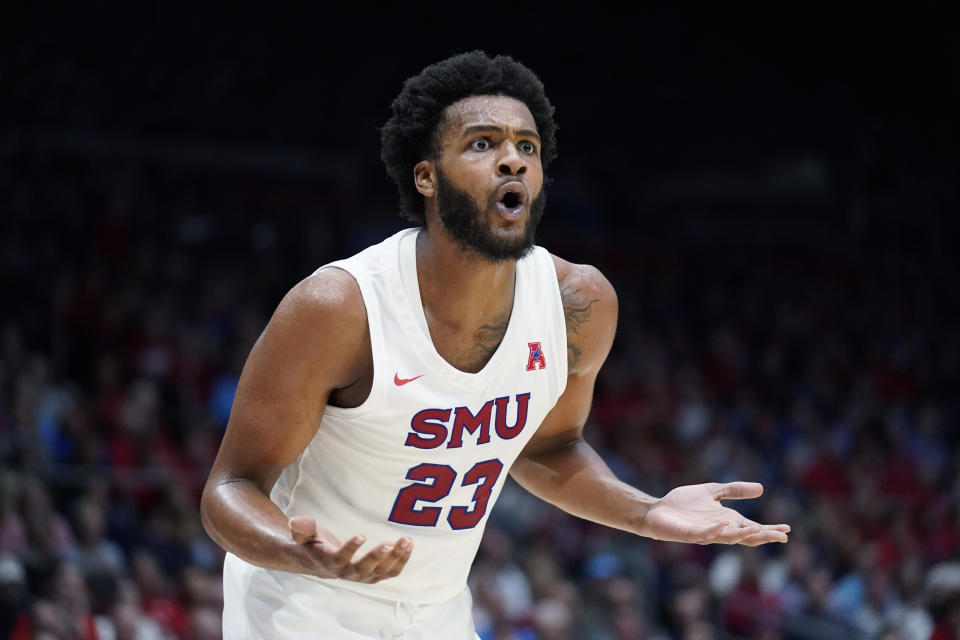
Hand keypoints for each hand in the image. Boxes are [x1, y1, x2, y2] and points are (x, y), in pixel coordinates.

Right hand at [288, 515, 412, 582]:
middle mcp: (348, 573)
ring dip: (396, 557)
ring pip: (381, 571)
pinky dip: (402, 560)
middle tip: (389, 543)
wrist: (322, 564)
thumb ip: (302, 529)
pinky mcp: (375, 575)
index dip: (350, 549)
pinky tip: (409, 546)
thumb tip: (295, 521)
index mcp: (331, 562)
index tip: (361, 535)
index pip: (340, 559)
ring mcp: (364, 576)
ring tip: (406, 540)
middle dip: (377, 556)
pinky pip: (391, 572)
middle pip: (364, 569)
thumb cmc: (315, 546)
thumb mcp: (305, 536)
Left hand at [641, 482, 789, 545]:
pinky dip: (714, 530)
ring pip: (727, 538)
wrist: (657, 510)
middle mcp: (719, 530)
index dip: (769, 530)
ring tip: (759, 531)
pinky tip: (724, 525)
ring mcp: (704, 533)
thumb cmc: (683, 504)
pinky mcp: (688, 534)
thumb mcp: (712, 492)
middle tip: (781, 537)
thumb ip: (734, 490)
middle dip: (763, 536)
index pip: (752, 528)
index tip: (787, 529)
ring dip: (743, 535)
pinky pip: (704, 534)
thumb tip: (761, 488)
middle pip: (745, 537)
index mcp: (726, 521)